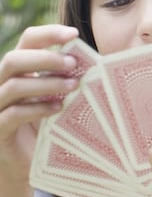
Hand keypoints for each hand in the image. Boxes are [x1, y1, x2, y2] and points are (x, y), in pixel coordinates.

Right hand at [0, 25, 78, 182]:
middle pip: (14, 59)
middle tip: (73, 64)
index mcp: (18, 70)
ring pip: (14, 86)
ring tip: (73, 86)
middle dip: (46, 58)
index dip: (48, 33)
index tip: (74, 34)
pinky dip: (37, 109)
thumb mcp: (56, 98)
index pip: (27, 40)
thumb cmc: (44, 126)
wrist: (23, 162)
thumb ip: (66, 80)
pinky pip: (13, 114)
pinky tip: (58, 109)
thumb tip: (97, 63)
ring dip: (46, 84)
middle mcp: (0, 83)